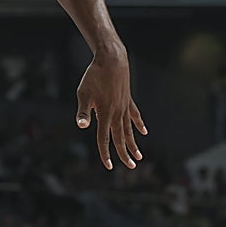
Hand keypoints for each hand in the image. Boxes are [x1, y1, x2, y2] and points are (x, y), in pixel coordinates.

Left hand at [75, 44, 146, 169]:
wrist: (111, 60)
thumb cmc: (94, 76)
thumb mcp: (83, 94)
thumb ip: (84, 112)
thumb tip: (81, 126)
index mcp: (104, 114)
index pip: (104, 139)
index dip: (105, 153)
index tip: (108, 166)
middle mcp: (116, 113)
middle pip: (120, 138)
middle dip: (124, 154)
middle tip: (131, 167)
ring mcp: (124, 106)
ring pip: (129, 129)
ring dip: (133, 143)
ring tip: (139, 156)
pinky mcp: (128, 99)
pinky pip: (135, 115)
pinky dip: (139, 124)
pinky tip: (144, 132)